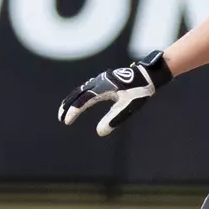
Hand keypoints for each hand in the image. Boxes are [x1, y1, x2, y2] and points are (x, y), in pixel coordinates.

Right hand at [58, 50, 172, 137]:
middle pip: (78, 93)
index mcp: (104, 87)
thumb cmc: (139, 92)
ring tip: (65, 110)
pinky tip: (79, 101)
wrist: (148, 76)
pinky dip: (79, 95)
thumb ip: (113, 119)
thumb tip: (100, 132)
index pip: (83, 100)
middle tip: (60, 118)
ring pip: (81, 89)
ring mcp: (101, 79)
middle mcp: (99, 81)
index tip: (66, 121)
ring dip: (72, 100)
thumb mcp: (127, 108)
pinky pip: (87, 87)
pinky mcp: (104, 80)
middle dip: (68, 105)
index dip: (74, 111)